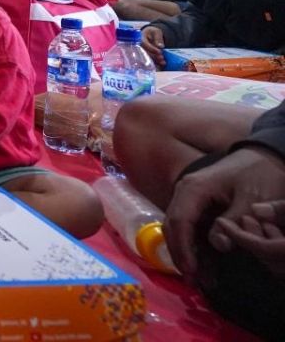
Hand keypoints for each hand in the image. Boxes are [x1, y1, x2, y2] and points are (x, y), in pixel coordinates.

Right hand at [141, 25, 165, 67]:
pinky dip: (154, 63)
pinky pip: (148, 60)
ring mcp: (140, 51)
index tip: (159, 52)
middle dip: (154, 56)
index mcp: (140, 37)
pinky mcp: (143, 55)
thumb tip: (160, 46)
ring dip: (155, 61)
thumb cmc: (152, 32)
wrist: (149, 34)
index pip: (144, 44)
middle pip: (145, 52)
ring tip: (163, 62)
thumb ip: (158, 38)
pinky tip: (160, 65)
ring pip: (146, 57)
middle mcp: (138, 45)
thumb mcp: (156, 32)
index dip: (152, 48)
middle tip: (162, 58)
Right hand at [165, 146, 284, 275]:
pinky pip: (191, 229)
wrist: (265, 157)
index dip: (183, 249)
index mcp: (193, 189)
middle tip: (194, 282)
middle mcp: (184, 193)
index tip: (192, 272)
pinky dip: (197, 248)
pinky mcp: (198, 207)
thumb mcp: (251, 199)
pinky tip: (207, 266)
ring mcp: (190, 199)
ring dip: (188, 255)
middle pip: (173, 228)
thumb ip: (233, 222)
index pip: (179, 221)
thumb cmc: (259, 175)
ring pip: (180, 230)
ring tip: (203, 280)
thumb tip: (218, 246)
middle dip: (181, 255)